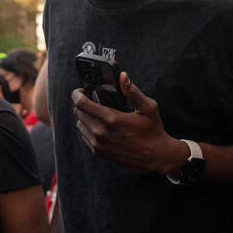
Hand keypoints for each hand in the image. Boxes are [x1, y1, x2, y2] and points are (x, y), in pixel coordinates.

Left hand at [72, 73, 186, 174]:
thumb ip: (133, 91)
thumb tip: (123, 76)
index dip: (77, 94)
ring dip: (84, 117)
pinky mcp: (99, 153)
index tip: (81, 91)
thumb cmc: (153, 131)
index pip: (82, 104)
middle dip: (82, 104)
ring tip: (96, 114)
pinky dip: (88, 129)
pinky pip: (85, 137)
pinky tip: (100, 127)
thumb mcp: (148, 107)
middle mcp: (101, 133)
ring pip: (80, 125)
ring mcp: (98, 144)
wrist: (155, 156)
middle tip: (92, 100)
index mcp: (111, 119)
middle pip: (78, 113)